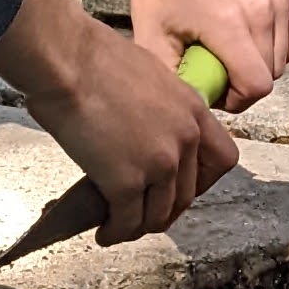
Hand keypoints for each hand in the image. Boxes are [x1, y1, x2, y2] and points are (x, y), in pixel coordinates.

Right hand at [0, 0, 240, 242]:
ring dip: (140, 226)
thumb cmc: (92, 57)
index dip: (203, 180)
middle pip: (189, 194)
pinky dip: (117, 231)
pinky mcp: (127, 182)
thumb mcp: (147, 74)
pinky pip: (128, 221)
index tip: (181, 187)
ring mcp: (159, 163)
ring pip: (160, 213)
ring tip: (121, 226)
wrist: (67, 60)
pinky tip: (104, 230)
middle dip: (166, 209)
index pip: (222, 159)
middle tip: (146, 213)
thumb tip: (141, 126)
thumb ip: (157, 106)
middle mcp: (184, 139)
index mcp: (192, 109)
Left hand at [125, 0, 288, 112]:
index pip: (257, 85)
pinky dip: (272, 42)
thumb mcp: (152, 40)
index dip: (238, 100)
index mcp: (227, 21)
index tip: (217, 89)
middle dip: (245, 81)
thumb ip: (175, 82)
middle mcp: (261, 5)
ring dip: (260, 62)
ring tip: (230, 48)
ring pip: (284, 58)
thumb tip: (194, 113)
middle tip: (218, 66)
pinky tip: (245, 31)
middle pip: (271, 74)